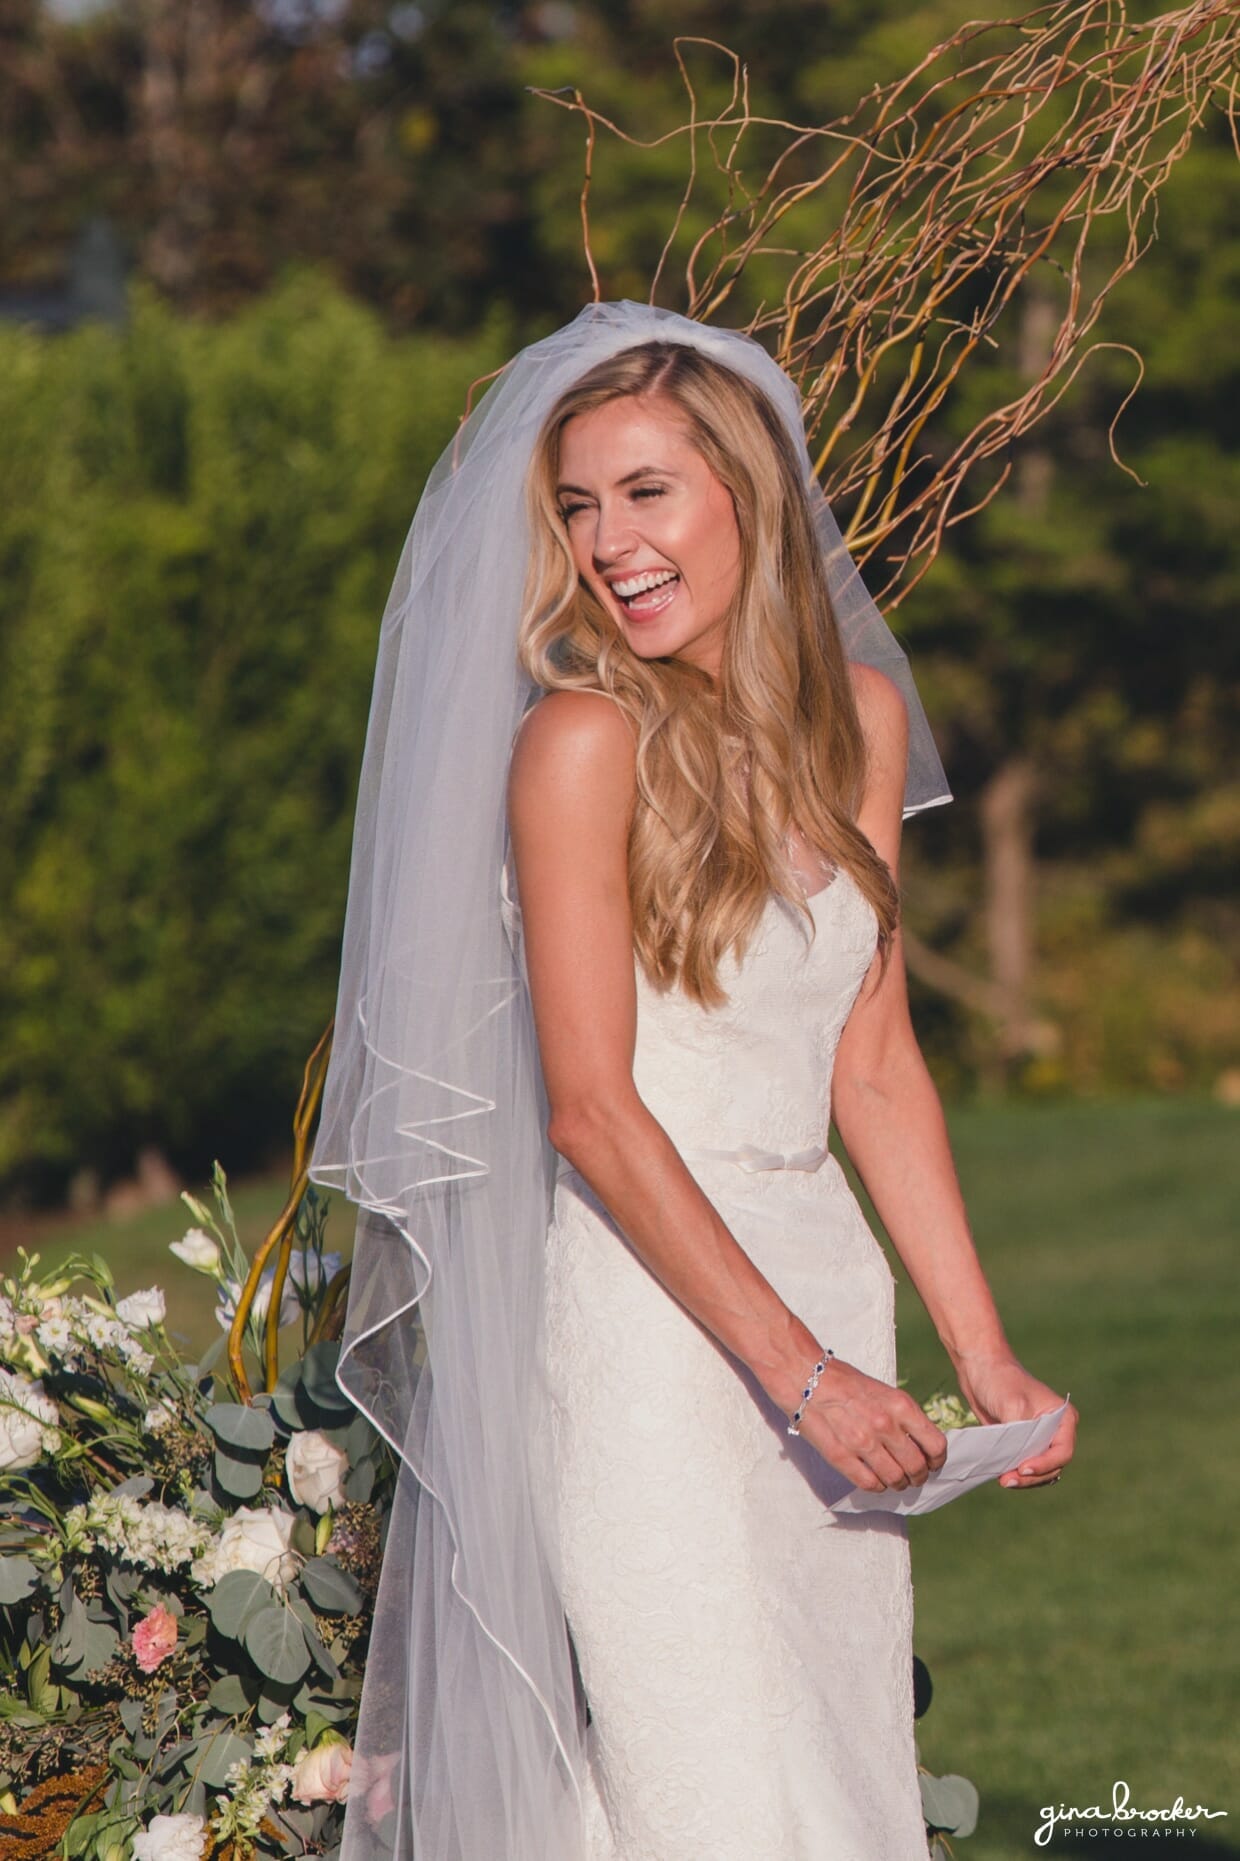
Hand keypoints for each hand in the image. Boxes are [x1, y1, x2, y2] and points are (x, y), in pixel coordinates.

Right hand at [795, 1358, 948, 1492]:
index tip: (933, 1464)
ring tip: (894, 1480)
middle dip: (919, 1476)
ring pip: (895, 1480)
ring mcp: (863, 1443)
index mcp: (900, 1405)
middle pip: (917, 1467)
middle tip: (914, 1477)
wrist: (805, 1376)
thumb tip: (918, 1444)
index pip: (935, 1445)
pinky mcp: (841, 1456)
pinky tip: (874, 1480)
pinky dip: (877, 1486)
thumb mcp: (883, 1391)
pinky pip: (870, 1484)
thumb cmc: (844, 1381)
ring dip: (898, 1484)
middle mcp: (885, 1425)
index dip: (937, 1461)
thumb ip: (902, 1417)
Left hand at [953, 1350, 1077, 1490]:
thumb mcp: (1014, 1407)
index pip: (1062, 1452)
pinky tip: (1001, 1473)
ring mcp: (1040, 1438)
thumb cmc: (1000, 1381)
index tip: (1022, 1469)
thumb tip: (1021, 1465)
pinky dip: (1016, 1473)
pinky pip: (1026, 1466)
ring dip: (1024, 1479)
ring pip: (1040, 1470)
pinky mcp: (1023, 1443)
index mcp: (1064, 1418)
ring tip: (1003, 1480)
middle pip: (1052, 1465)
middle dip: (1031, 1476)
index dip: (1044, 1464)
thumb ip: (1022, 1436)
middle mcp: (1056, 1430)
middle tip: (1006, 1480)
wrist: (979, 1368)